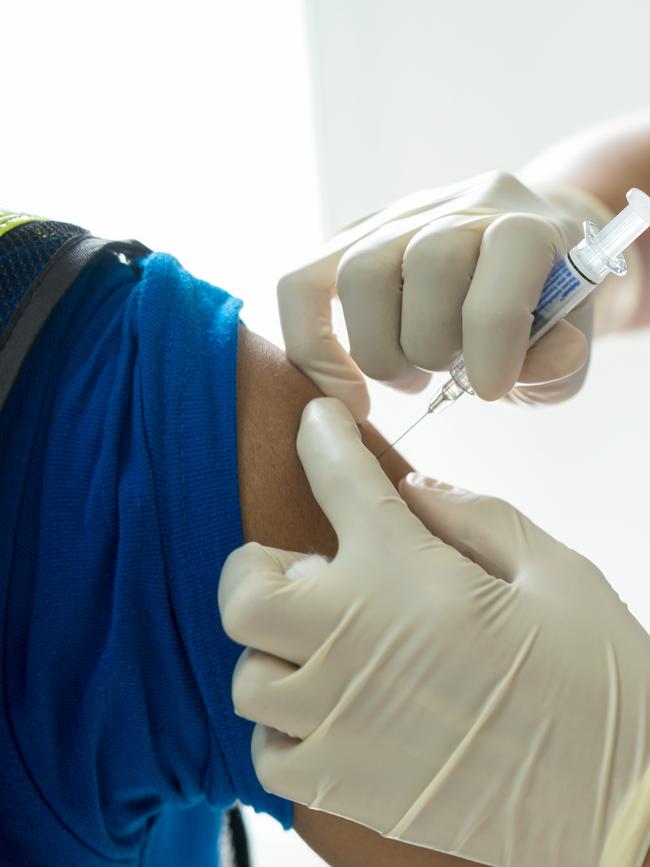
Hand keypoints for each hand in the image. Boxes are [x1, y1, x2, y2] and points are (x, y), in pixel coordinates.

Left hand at [219, 397, 649, 866]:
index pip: (336, 476)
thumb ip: (475, 515)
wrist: (627, 806)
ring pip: (248, 677)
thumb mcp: (554, 571)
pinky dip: (286, 728)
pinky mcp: (345, 789)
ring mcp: (339, 722)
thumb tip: (411, 488)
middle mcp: (354, 641)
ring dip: (277, 654)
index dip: (322, 435)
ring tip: (326, 651)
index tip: (319, 423)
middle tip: (306, 574)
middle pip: (244, 590)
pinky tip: (332, 713)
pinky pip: (268, 754)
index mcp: (407, 573)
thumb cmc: (599, 679)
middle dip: (262, 570)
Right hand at [278, 171, 613, 419]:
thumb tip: (509, 375)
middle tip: (444, 378)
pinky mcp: (350, 242)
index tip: (490, 391)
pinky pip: (301, 284)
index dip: (495, 331)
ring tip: (408, 378)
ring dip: (379, 349)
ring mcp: (396, 220)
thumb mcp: (567, 342)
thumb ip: (554, 362)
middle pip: (427, 263)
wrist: (511, 258)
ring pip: (360, 273)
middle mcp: (458, 207)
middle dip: (433, 345)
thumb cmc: (539, 310)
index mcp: (527, 222)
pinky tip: (342, 385)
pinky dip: (312, 343)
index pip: (508, 251)